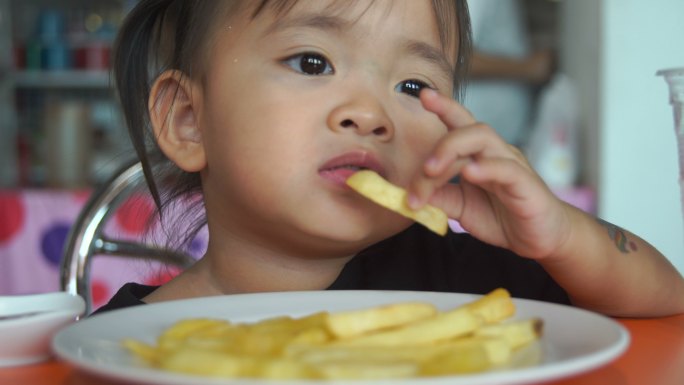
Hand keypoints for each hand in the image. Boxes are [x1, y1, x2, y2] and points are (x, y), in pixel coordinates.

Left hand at [407, 89, 571, 259]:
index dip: (444, 106)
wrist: (542, 237)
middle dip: (440, 144)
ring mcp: (512, 165)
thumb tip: (407, 194)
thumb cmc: (502, 216)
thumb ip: (438, 197)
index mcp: (478, 154)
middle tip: (422, 170)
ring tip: (432, 171)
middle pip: (468, 129)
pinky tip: (470, 174)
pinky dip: (486, 168)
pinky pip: (507, 169)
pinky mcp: (527, 185)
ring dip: (453, 151)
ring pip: (485, 140)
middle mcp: (495, 152)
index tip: (424, 95)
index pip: (459, 123)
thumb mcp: (461, 208)